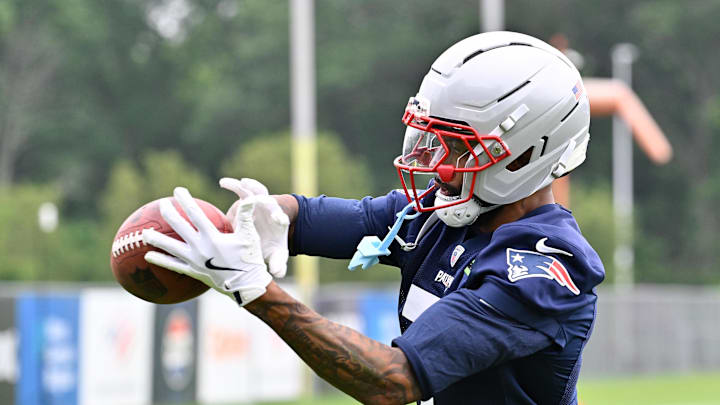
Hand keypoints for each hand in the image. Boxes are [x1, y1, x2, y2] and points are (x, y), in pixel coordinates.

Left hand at [142, 187, 271, 305]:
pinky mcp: (192, 272)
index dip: (186, 201)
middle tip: (161, 204)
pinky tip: (148, 256)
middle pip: (179, 227)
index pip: (195, 214)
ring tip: (144, 232)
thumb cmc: (250, 259)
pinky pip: (173, 265)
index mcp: (213, 236)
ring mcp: (194, 261)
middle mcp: (200, 247)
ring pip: (170, 248)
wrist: (246, 286)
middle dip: (168, 214)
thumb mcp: (250, 236)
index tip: (178, 191)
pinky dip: (160, 260)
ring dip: (156, 239)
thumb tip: (250, 198)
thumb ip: (246, 216)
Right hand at [219, 177, 289, 277]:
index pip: (281, 218)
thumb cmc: (272, 244)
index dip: (280, 217)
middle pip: (268, 199)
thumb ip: (278, 263)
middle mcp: (268, 209)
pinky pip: (241, 189)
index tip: (278, 218)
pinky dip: (234, 185)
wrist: (268, 230)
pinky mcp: (246, 200)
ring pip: (252, 192)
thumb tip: (278, 273)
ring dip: (243, 188)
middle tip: (255, 198)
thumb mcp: (277, 255)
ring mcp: (257, 203)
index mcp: (278, 223)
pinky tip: (222, 183)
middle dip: (262, 197)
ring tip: (231, 184)